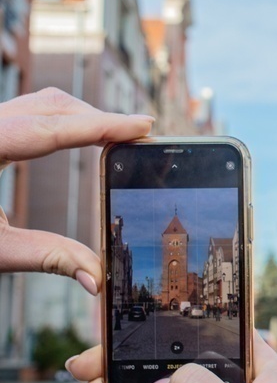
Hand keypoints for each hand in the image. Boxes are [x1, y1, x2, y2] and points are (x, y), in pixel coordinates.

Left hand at [0, 88, 152, 288]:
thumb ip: (49, 258)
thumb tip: (97, 279)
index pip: (52, 127)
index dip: (102, 126)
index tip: (141, 125)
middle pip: (51, 105)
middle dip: (99, 118)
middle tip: (139, 135)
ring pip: (40, 103)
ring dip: (82, 117)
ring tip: (117, 137)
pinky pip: (28, 113)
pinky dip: (61, 121)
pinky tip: (81, 137)